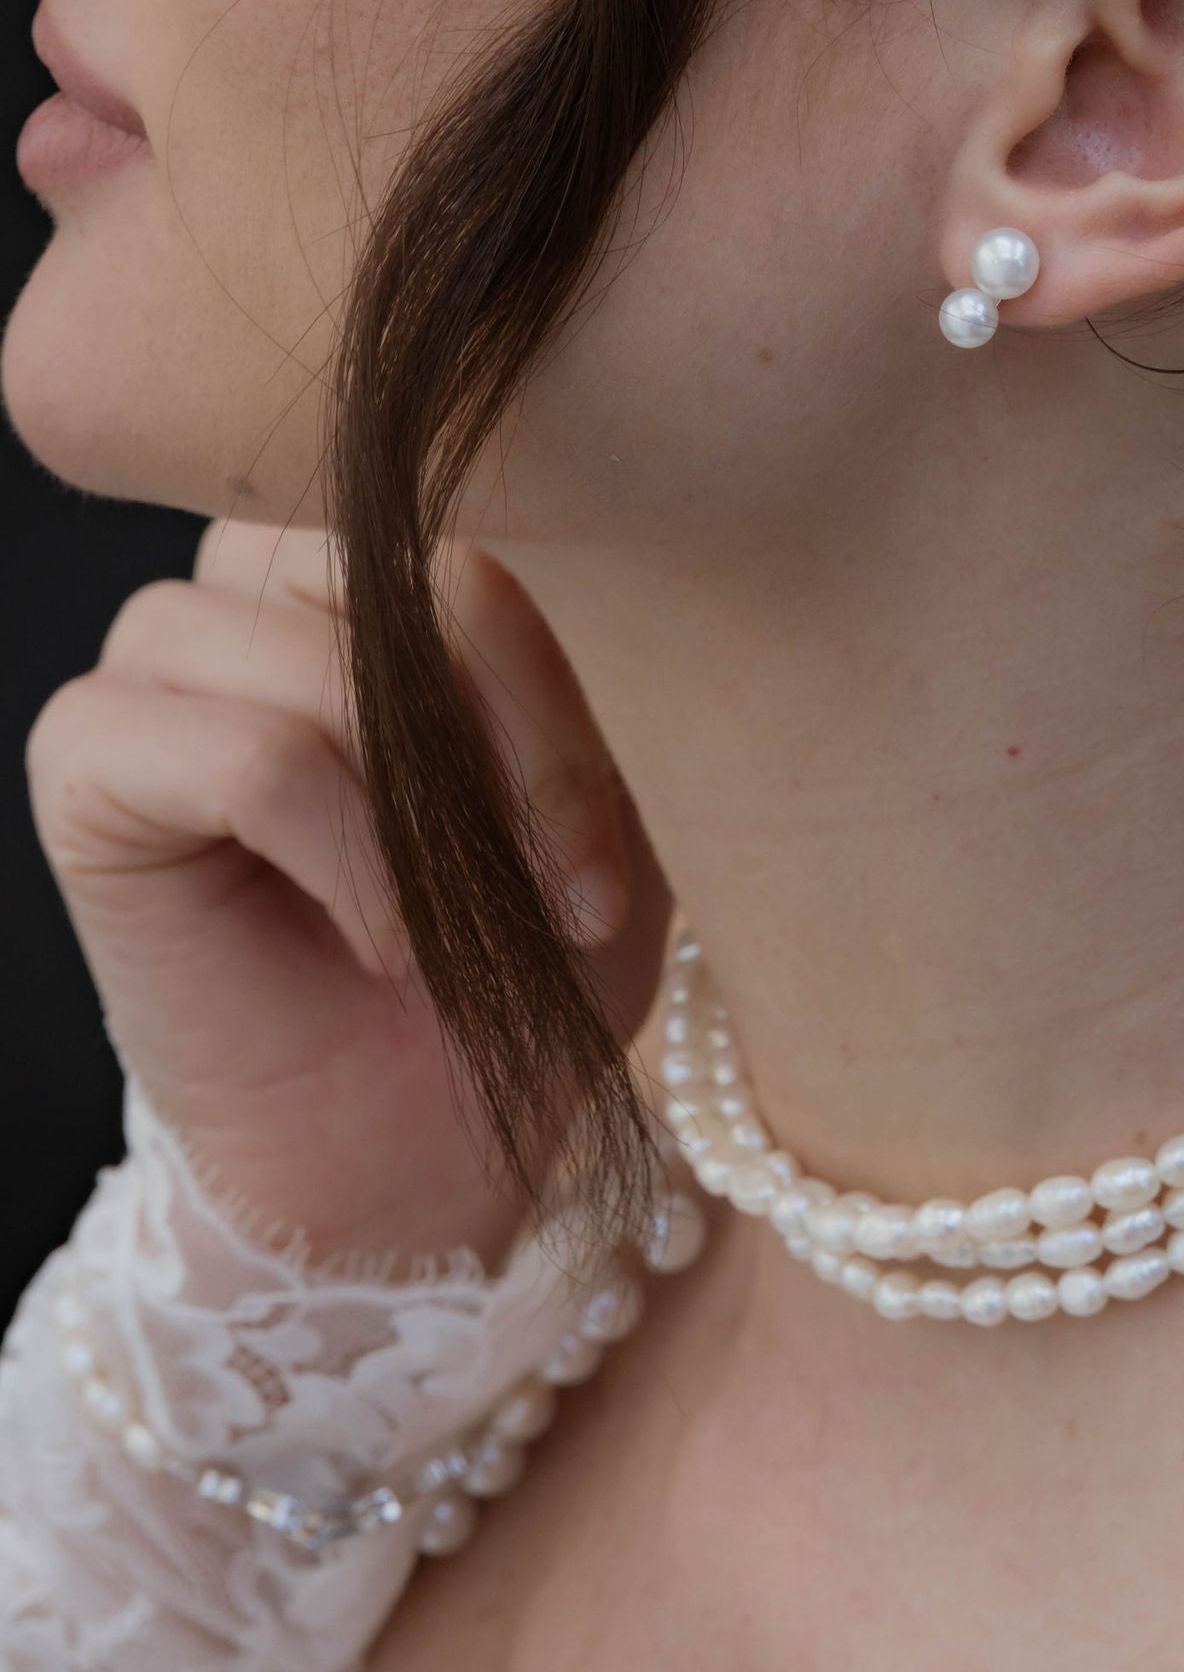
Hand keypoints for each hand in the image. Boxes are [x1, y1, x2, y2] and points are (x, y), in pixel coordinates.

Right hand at [27, 519, 663, 1266]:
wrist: (417, 1154)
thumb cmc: (517, 956)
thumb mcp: (597, 799)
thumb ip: (579, 673)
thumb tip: (590, 566)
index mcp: (378, 546)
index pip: (489, 517)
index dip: (556, 687)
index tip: (608, 860)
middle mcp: (253, 572)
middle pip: (408, 565)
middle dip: (511, 740)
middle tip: (569, 893)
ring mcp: (160, 653)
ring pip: (327, 657)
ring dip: (428, 810)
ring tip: (467, 925)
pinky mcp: (87, 755)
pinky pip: (249, 755)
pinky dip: (348, 854)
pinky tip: (388, 942)